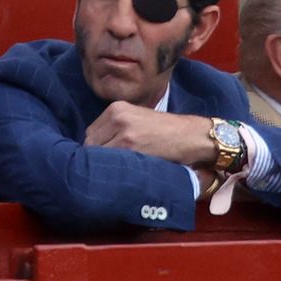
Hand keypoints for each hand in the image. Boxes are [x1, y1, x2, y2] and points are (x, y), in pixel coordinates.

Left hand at [86, 102, 215, 165]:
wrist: (190, 135)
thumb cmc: (165, 131)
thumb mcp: (137, 118)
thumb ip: (115, 127)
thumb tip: (93, 148)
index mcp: (117, 108)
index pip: (90, 133)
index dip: (95, 149)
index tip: (104, 159)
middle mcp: (117, 116)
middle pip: (90, 143)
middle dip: (96, 157)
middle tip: (109, 168)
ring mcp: (122, 131)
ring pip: (97, 154)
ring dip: (103, 164)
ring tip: (116, 171)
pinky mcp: (130, 146)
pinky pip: (110, 161)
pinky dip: (113, 169)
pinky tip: (122, 172)